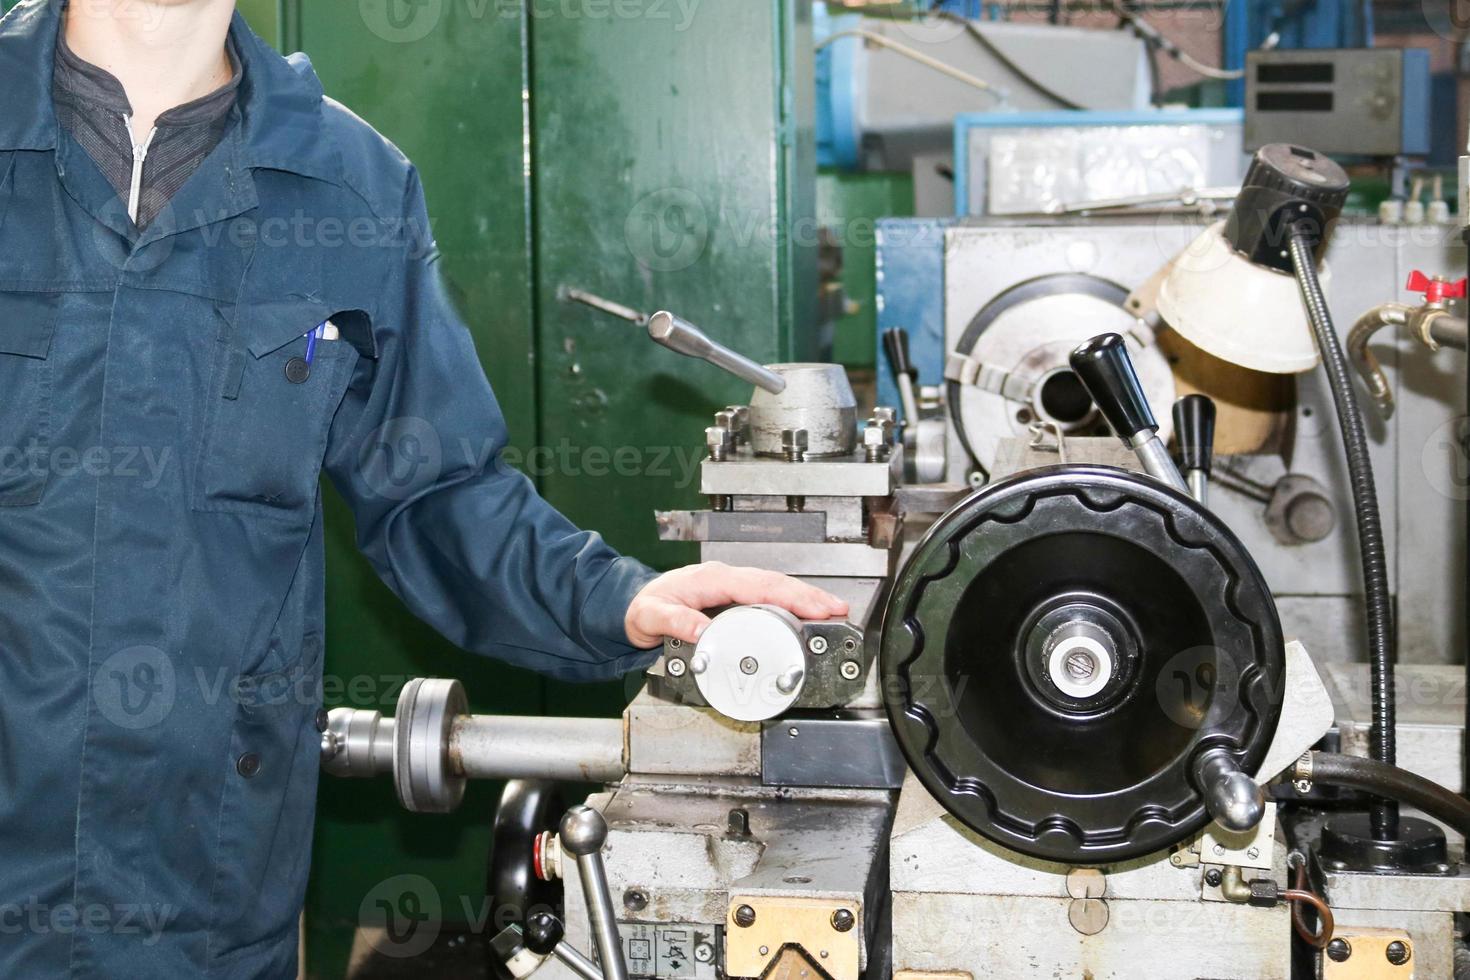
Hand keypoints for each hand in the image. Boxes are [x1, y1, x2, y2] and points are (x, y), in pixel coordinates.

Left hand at [625, 562, 848, 648]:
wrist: (630, 606)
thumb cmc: (642, 608)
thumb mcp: (650, 616)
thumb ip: (675, 622)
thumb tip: (702, 630)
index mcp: (711, 579)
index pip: (759, 585)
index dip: (791, 595)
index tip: (815, 606)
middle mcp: (725, 578)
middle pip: (776, 583)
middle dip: (809, 595)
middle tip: (838, 610)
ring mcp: (731, 586)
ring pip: (776, 588)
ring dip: (805, 599)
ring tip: (832, 612)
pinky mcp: (734, 597)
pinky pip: (768, 596)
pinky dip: (791, 604)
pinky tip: (806, 615)